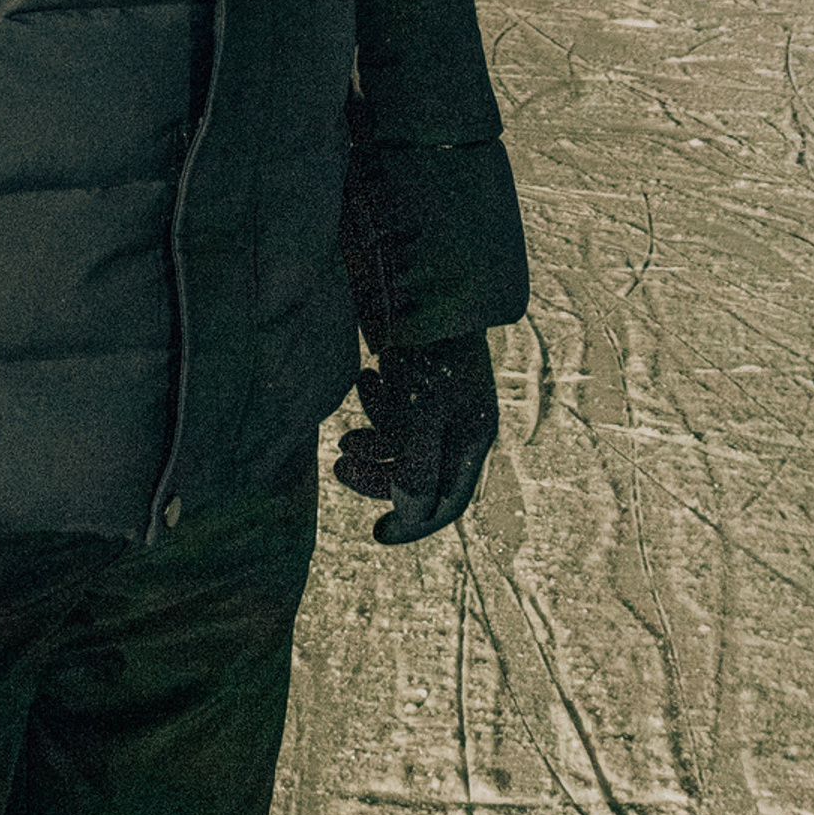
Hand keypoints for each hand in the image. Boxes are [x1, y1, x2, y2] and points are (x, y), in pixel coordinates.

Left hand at [334, 333, 498, 545]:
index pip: (448, 499)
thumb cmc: (429, 349)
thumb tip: (411, 513)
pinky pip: (398, 409)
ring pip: (404, 442)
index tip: (377, 534)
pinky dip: (378, 406)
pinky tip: (364, 381)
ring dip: (373, 441)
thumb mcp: (423, 413)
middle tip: (340, 467)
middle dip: (379, 474)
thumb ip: (418, 467)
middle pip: (419, 473)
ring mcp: (442, 398)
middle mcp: (461, 421)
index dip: (414, 522)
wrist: (428, 281)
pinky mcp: (422, 375)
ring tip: (345, 435)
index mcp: (473, 435)